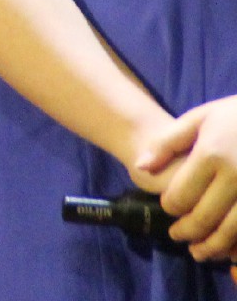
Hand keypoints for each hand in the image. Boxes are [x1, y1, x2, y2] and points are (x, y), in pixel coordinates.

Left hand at [135, 96, 236, 261]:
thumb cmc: (234, 116)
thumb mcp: (198, 119)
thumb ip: (167, 143)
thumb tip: (140, 166)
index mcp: (211, 155)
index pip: (182, 194)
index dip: (171, 207)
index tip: (169, 209)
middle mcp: (236, 176)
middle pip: (205, 217)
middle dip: (188, 232)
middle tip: (177, 236)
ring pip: (231, 230)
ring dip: (214, 246)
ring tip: (200, 251)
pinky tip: (230, 248)